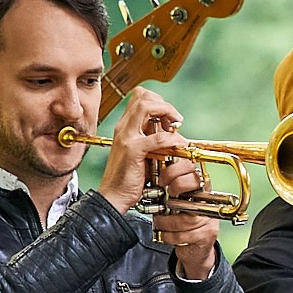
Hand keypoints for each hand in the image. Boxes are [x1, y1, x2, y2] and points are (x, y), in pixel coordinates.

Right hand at [94, 88, 186, 213]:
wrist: (113, 196)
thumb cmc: (128, 177)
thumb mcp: (141, 152)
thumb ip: (151, 138)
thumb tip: (170, 130)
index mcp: (125, 126)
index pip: (140, 97)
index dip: (158, 101)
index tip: (170, 118)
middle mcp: (123, 127)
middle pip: (143, 97)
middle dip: (165, 104)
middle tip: (176, 120)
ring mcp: (126, 137)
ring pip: (146, 107)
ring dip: (168, 113)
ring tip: (177, 127)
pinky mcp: (133, 150)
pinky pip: (157, 137)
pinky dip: (172, 139)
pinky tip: (179, 145)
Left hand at [149, 154, 219, 277]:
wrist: (193, 245)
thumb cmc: (180, 219)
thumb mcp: (173, 199)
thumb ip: (166, 184)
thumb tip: (147, 167)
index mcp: (197, 185)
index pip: (190, 168)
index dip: (174, 171)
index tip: (161, 180)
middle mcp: (207, 198)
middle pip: (194, 184)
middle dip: (175, 189)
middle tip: (165, 198)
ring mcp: (209, 217)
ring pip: (185, 217)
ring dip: (166, 222)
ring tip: (159, 222)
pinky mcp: (208, 234)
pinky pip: (184, 235)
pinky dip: (169, 236)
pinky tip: (165, 235)